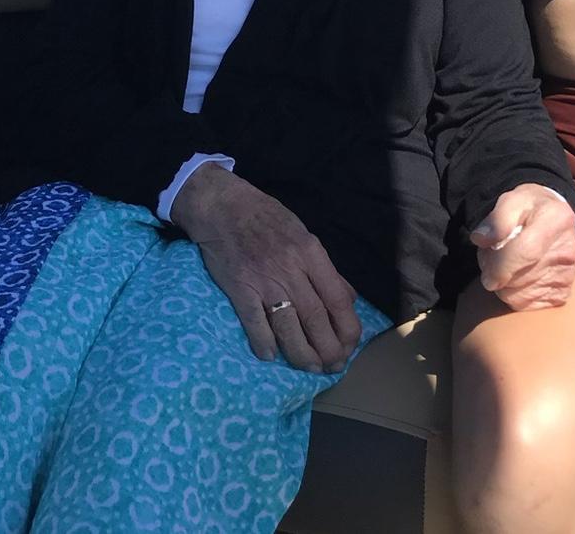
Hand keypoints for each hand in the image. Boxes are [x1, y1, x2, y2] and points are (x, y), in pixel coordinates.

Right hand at [170, 165, 360, 372]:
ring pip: (288, 326)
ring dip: (301, 353)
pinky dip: (263, 342)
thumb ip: (325, 268)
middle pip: (315, 317)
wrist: (223, 206)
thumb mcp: (304, 234)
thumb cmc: (267, 219)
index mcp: (310, 253)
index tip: (351, 346)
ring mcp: (263, 280)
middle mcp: (290, 269)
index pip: (336, 298)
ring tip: (311, 369)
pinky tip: (271, 357)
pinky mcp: (238, 288)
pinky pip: (253, 321)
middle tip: (334, 366)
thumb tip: (348, 298)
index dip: (347, 327)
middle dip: (328, 348)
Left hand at [469, 183, 574, 310]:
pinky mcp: (562, 294)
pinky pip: (527, 304)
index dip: (500, 265)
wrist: (558, 223)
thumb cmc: (531, 210)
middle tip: (493, 257)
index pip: (525, 251)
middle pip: (519, 278)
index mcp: (556, 219)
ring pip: (519, 295)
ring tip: (505, 265)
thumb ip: (497, 218)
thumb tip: (480, 239)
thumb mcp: (514, 200)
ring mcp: (566, 275)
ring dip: (502, 285)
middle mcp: (567, 249)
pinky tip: (516, 277)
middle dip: (496, 273)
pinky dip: (514, 294)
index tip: (486, 274)